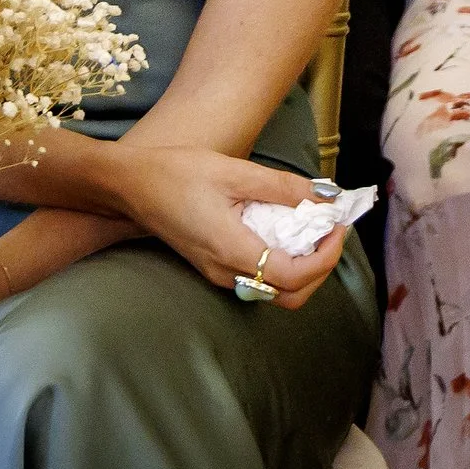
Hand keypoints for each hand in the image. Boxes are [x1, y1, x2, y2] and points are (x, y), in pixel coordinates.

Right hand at [111, 143, 346, 307]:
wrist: (131, 186)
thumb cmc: (179, 174)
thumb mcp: (236, 172)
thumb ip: (282, 187)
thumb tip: (324, 197)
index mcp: (232, 251)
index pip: (294, 276)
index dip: (325, 257)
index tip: (337, 226)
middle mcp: (226, 273)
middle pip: (289, 296)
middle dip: (320, 269)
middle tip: (331, 231)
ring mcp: (218, 273)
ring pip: (274, 290)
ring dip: (303, 266)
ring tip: (314, 228)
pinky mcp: (214, 266)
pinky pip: (258, 277)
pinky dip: (282, 261)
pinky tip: (287, 229)